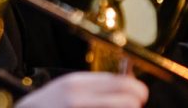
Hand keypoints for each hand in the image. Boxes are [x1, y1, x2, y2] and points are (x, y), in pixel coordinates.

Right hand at [16, 72, 147, 107]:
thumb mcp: (67, 88)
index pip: (122, 83)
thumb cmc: (47, 107)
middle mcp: (78, 100)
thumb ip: (94, 84)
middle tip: (134, 106)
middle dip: (135, 105)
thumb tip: (127, 82)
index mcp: (76, 84)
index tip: (140, 96)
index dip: (137, 91)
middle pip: (130, 102)